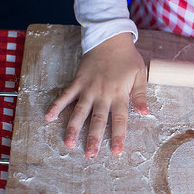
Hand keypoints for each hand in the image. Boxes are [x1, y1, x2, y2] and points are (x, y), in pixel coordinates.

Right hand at [45, 33, 147, 156]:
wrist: (110, 38)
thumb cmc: (128, 58)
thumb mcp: (140, 75)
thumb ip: (140, 95)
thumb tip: (145, 113)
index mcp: (119, 95)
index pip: (119, 119)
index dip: (117, 136)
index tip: (115, 151)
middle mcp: (102, 94)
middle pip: (97, 120)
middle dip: (93, 138)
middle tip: (90, 155)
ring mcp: (88, 88)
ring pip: (79, 111)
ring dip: (73, 128)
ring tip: (68, 144)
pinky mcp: (77, 81)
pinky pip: (65, 95)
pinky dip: (57, 105)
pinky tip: (48, 117)